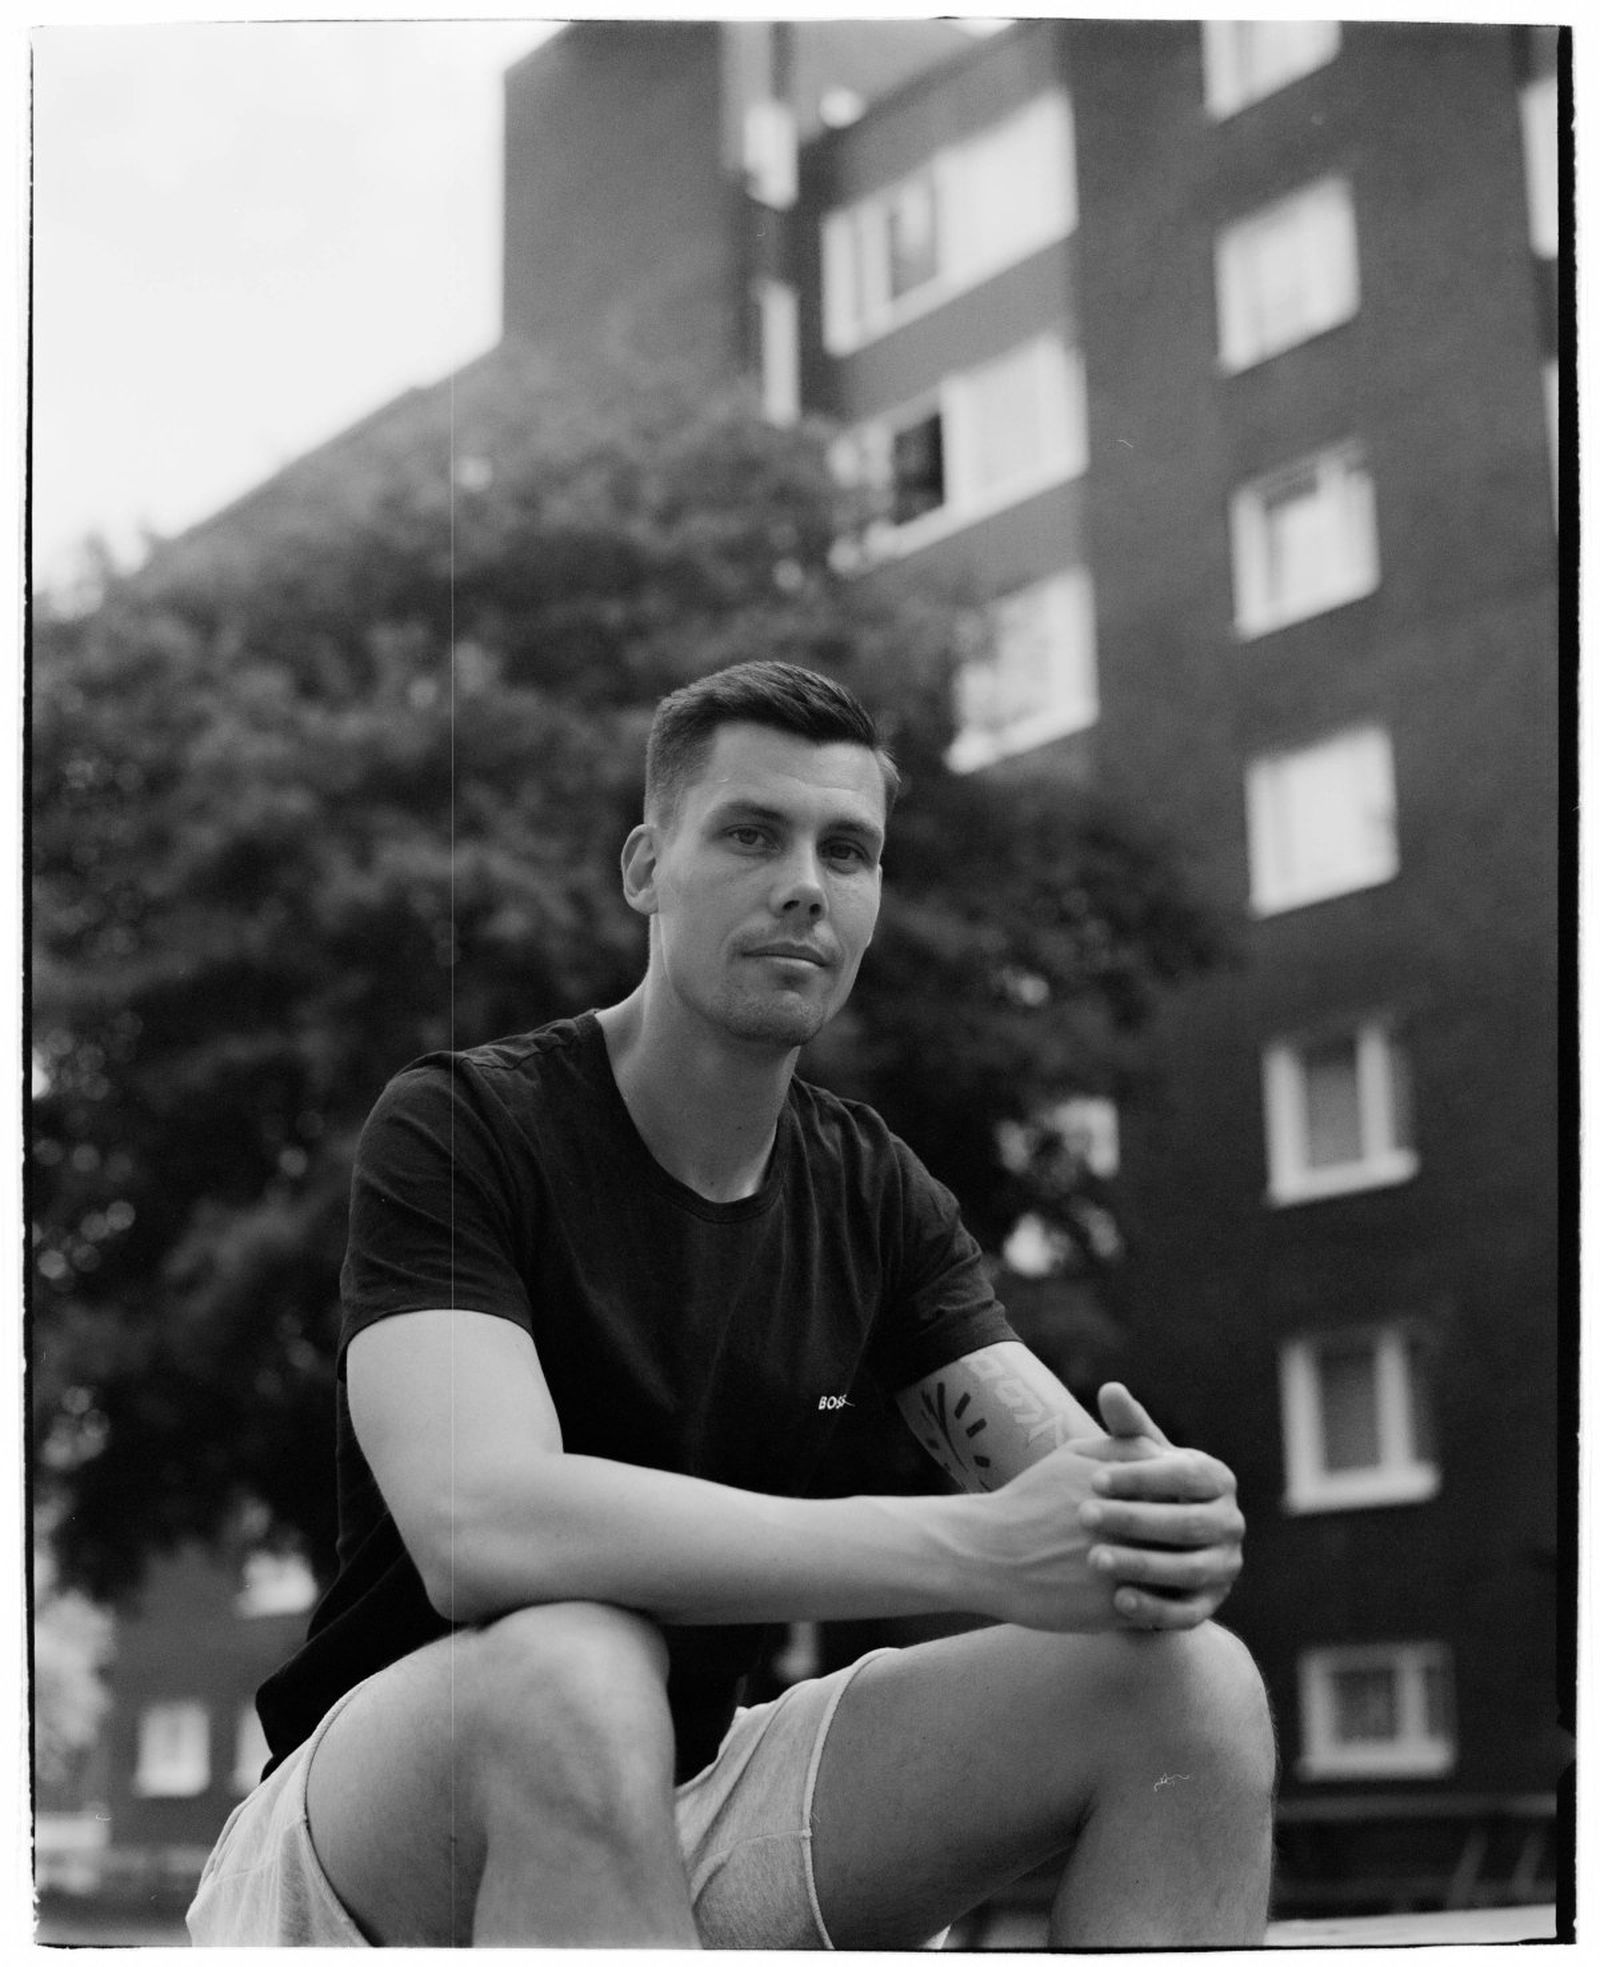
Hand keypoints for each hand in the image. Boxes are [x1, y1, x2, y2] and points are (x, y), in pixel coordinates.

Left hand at [1074, 1383, 1244, 1629]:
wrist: (1158, 1538)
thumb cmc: (1145, 1486)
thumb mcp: (1139, 1455)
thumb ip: (1127, 1425)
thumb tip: (1111, 1389)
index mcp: (1217, 1480)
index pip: (1184, 1475)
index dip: (1140, 1477)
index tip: (1093, 1479)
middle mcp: (1231, 1523)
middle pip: (1187, 1524)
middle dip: (1134, 1520)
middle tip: (1084, 1516)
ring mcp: (1226, 1566)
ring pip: (1187, 1570)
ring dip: (1141, 1565)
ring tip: (1094, 1559)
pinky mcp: (1212, 1604)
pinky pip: (1187, 1612)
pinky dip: (1155, 1608)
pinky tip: (1118, 1602)